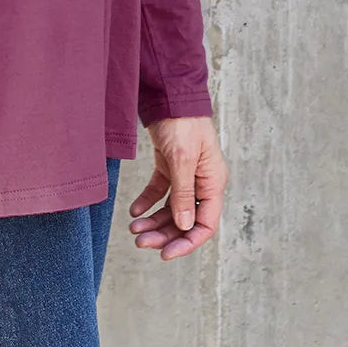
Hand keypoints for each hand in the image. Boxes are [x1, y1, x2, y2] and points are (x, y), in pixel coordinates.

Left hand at [127, 115, 228, 260]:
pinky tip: (135, 210)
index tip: (166, 254)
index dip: (187, 242)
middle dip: (164, 233)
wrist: (170, 93)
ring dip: (154, 220)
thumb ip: (183, 194)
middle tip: (140, 242)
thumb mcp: (182, 159)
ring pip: (171, 208)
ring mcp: (185, 174)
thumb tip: (184, 227)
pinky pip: (160, 191)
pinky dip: (148, 201)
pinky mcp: (170, 165)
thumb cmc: (182, 122)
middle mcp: (202, 182)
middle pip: (185, 219)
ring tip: (134, 228)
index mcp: (213, 183)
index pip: (204, 224)